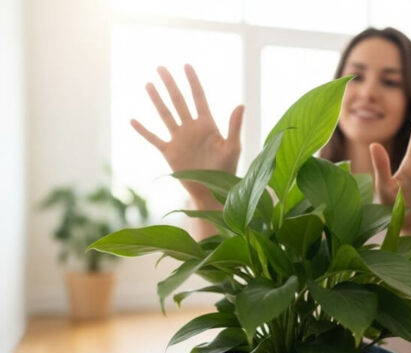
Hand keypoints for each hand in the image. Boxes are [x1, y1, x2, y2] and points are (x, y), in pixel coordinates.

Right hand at [130, 64, 243, 207]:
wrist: (212, 191)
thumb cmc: (226, 170)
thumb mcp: (232, 147)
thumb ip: (234, 126)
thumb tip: (241, 104)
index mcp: (208, 125)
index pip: (199, 98)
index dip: (193, 82)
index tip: (186, 66)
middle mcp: (191, 128)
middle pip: (179, 101)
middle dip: (170, 84)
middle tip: (161, 67)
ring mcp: (179, 139)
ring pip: (165, 115)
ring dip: (157, 100)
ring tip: (148, 84)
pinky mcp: (170, 152)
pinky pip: (154, 139)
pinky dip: (143, 131)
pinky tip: (133, 120)